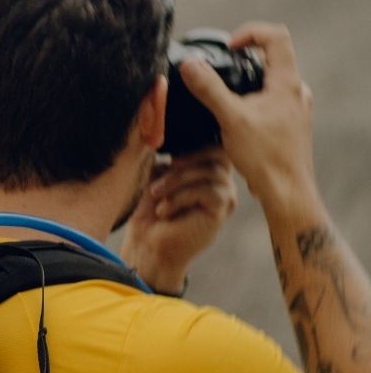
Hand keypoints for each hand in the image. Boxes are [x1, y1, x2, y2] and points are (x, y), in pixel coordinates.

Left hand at [120, 150, 237, 292]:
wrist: (147, 244)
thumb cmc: (150, 210)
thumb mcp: (157, 175)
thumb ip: (170, 155)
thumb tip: (167, 127)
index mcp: (207, 169)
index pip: (213, 141)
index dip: (192, 143)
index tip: (165, 156)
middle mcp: (221, 181)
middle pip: (217, 152)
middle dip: (185, 161)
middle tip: (160, 177)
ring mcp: (225, 195)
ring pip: (210, 172)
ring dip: (176, 181)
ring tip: (156, 196)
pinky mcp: (222, 210)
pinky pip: (209, 191)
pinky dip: (181, 197)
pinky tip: (165, 211)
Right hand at [178, 22, 317, 214]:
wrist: (286, 191)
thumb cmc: (264, 157)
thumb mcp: (230, 118)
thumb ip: (209, 89)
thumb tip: (190, 66)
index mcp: (287, 83)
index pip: (276, 37)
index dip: (250, 33)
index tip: (228, 47)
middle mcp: (297, 92)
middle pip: (274, 59)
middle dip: (245, 60)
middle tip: (223, 71)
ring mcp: (297, 110)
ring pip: (273, 84)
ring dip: (249, 84)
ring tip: (227, 101)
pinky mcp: (291, 126)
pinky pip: (273, 104)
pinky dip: (254, 104)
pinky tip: (237, 124)